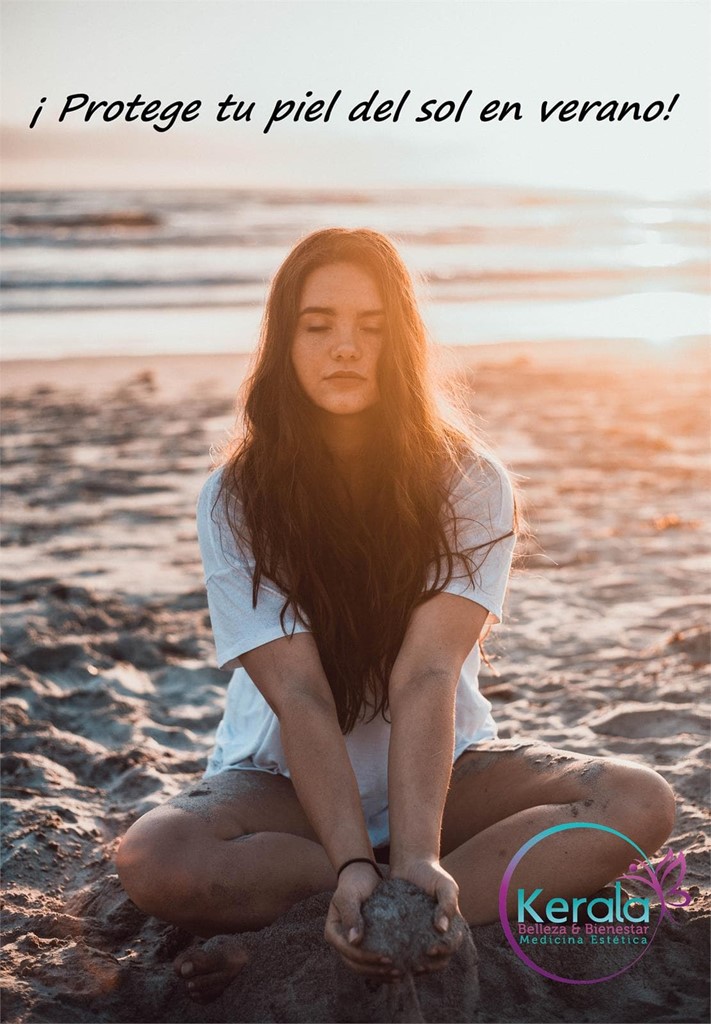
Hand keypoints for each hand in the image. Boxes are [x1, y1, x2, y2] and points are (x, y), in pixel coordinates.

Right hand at [324, 863, 399, 979]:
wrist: (361, 875)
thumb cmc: (355, 882)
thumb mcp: (350, 895)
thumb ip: (351, 915)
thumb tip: (354, 941)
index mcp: (332, 932)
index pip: (348, 952)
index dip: (366, 958)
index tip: (387, 959)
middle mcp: (340, 942)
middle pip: (354, 964)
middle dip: (374, 971)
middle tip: (397, 971)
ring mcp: (350, 945)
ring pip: (362, 968)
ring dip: (379, 974)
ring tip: (400, 975)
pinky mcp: (362, 944)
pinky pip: (369, 962)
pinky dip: (381, 969)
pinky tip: (398, 971)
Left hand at [390, 858, 463, 973]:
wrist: (411, 863)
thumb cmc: (432, 874)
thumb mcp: (446, 886)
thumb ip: (448, 905)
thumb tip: (442, 929)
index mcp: (450, 925)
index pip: (452, 946)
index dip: (444, 952)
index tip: (432, 950)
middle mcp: (436, 933)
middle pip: (438, 959)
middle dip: (431, 966)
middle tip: (418, 966)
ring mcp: (420, 933)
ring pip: (422, 958)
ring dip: (417, 967)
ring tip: (406, 967)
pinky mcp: (404, 931)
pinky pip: (404, 948)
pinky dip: (401, 956)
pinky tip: (393, 958)